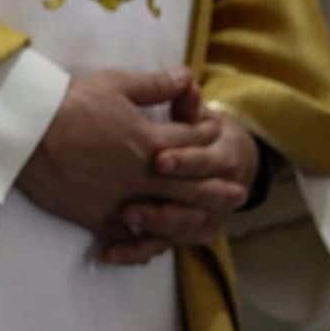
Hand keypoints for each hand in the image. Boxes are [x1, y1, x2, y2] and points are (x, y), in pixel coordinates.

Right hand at [16, 68, 242, 240]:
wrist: (26, 135)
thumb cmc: (69, 104)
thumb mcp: (114, 83)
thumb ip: (155, 85)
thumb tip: (187, 75)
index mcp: (149, 141)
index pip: (190, 140)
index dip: (206, 134)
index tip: (215, 132)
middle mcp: (142, 176)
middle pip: (190, 184)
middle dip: (216, 186)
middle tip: (239, 193)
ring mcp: (121, 200)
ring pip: (167, 214)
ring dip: (193, 216)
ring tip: (212, 222)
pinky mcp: (98, 217)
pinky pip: (131, 233)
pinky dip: (148, 236)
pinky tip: (158, 237)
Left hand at [103, 111, 258, 263]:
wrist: (221, 159)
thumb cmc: (196, 127)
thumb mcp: (191, 111)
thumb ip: (185, 101)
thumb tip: (185, 79)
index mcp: (222, 158)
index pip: (208, 163)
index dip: (186, 161)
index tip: (159, 159)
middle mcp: (213, 195)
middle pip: (192, 208)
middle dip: (163, 208)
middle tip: (131, 206)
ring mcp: (193, 216)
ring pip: (177, 231)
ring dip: (151, 228)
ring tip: (124, 221)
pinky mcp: (172, 231)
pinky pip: (155, 247)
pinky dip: (134, 251)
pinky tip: (108, 251)